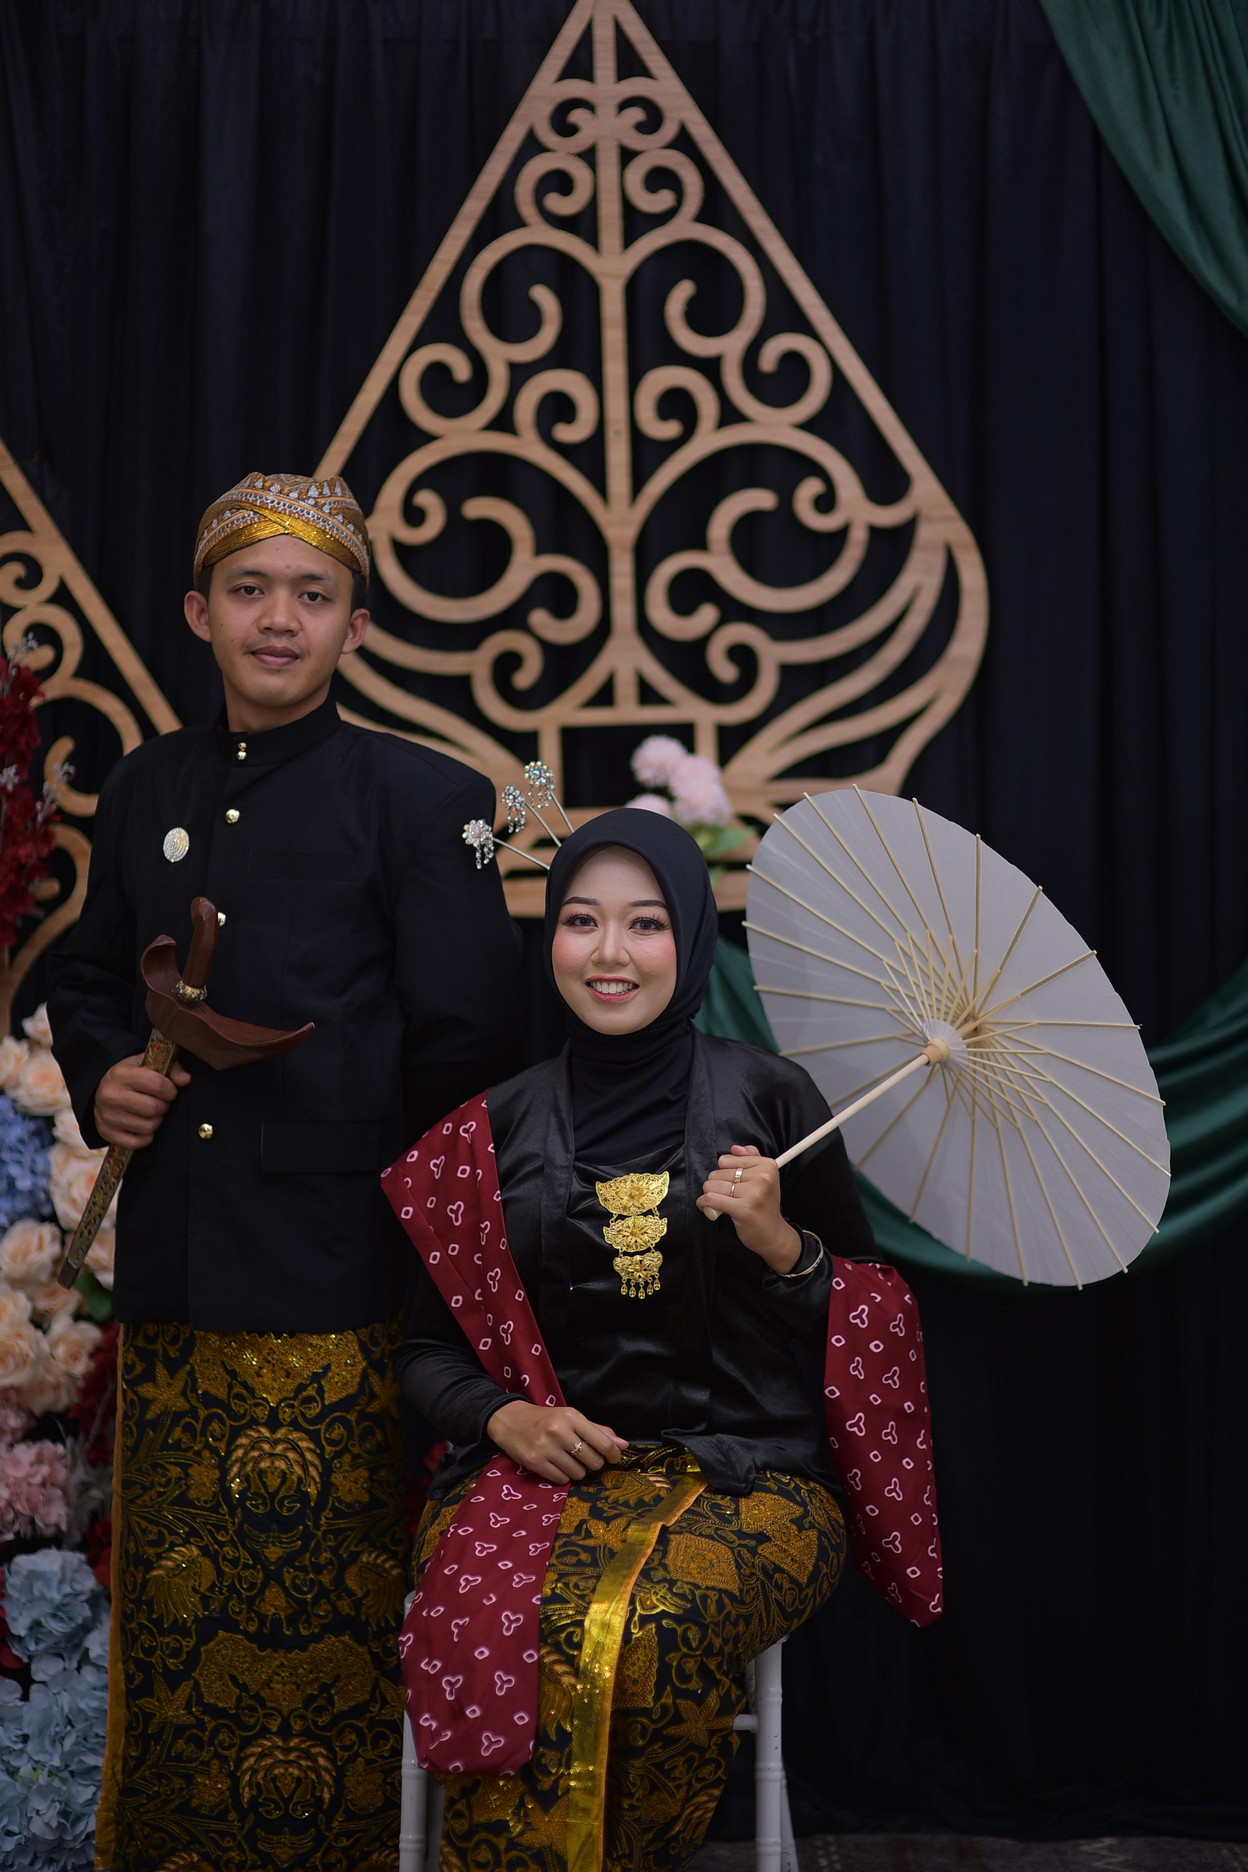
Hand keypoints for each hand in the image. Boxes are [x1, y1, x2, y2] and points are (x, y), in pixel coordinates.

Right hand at [93, 1054, 191, 1148]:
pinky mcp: (106, 1133)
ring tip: (150, 1113)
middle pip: (154, 1108)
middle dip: (163, 1106)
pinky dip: (145, 1137)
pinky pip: (136, 1143)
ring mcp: (107, 1116)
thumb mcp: (146, 1064)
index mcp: (121, 1074)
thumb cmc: (130, 1077)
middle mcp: (111, 1095)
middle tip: (160, 1103)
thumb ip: (171, 1068)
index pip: (157, 1084)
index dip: (170, 1090)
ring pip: (148, 1127)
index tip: (169, 1091)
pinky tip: (143, 1126)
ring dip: (156, 1121)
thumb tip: (186, 1079)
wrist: (100, 1091)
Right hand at [485, 1401, 627, 1483]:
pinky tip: (557, 1465)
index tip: (613, 1458)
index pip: (603, 1442)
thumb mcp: (571, 1418)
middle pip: (593, 1461)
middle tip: (585, 1458)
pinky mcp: (535, 1462)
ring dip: (578, 1471)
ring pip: (578, 1473)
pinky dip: (563, 1476)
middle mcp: (559, 1431)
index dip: (613, 1455)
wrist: (510, 1420)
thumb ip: (598, 1431)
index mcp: (572, 1417)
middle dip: (593, 1463)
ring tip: (568, 1461)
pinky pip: (561, 1479)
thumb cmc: (546, 1419)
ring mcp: (546, 1448)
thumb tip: (623, 1445)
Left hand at [696, 1144, 801, 1273]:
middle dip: (716, 1185)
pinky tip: (708, 1208)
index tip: (729, 1182)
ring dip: (708, 1195)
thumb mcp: (764, 1178)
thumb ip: (751, 1158)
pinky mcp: (743, 1209)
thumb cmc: (764, 1205)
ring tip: (718, 1202)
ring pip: (712, 1185)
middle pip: (717, 1172)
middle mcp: (762, 1177)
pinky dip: (704, 1204)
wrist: (773, 1234)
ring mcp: (753, 1193)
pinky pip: (711, 1199)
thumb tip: (734, 1148)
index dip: (723, 1171)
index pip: (727, 1159)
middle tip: (725, 1196)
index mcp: (767, 1165)